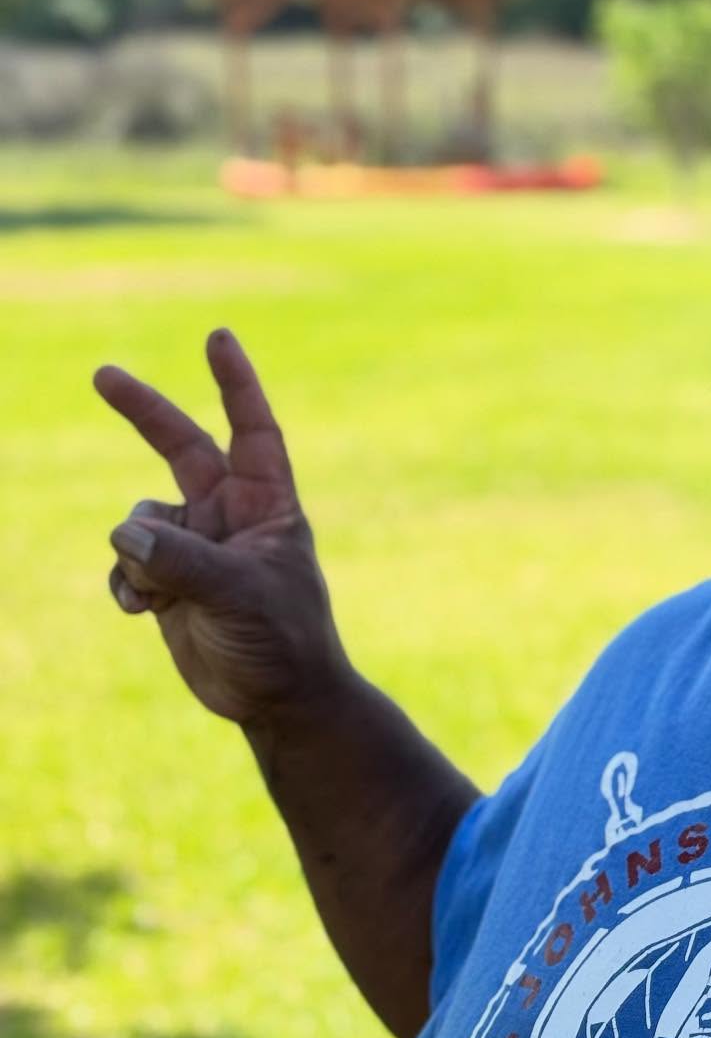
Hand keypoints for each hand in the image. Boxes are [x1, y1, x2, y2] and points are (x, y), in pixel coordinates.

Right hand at [94, 329, 351, 724]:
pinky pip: (127, 561)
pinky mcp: (169, 580)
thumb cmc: (282, 641)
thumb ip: (181, 561)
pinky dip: (126, 581)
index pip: (252, 429)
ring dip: (136, 552)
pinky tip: (141, 608)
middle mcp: (229, 515)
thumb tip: (124, 532)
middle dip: (143, 412)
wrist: (277, 700)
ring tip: (160, 594)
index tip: (218, 338)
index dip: (236, 384)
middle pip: (180, 447)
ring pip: (139, 519)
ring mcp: (196, 546)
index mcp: (266, 504)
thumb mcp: (238, 595)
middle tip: (101, 374)